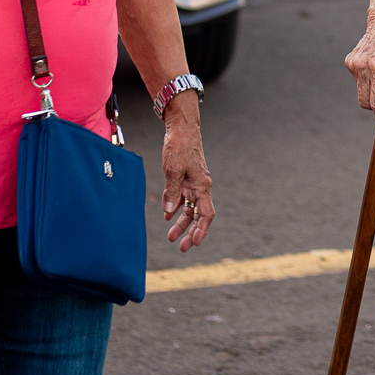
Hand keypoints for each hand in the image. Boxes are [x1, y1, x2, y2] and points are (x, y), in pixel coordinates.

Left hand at [160, 99, 214, 251]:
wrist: (182, 127)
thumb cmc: (180, 146)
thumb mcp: (173, 169)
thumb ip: (172, 191)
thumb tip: (169, 212)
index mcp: (202, 185)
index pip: (206, 213)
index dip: (202, 229)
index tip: (195, 243)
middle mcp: (200, 187)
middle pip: (198, 215)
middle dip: (191, 232)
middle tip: (181, 247)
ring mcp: (193, 183)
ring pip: (190, 208)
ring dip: (182, 223)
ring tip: (171, 236)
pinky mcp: (185, 178)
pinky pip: (183, 198)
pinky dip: (176, 208)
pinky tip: (168, 216)